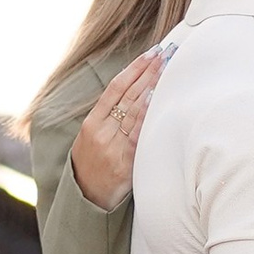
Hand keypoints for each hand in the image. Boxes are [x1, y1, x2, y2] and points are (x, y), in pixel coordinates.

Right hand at [70, 47, 167, 206]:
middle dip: (148, 72)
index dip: (134, 69)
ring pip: (134, 110)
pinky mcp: (125, 162)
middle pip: (128, 95)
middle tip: (166, 54)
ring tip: (167, 68)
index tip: (149, 54)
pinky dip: (147, 115)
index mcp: (92, 123)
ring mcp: (113, 146)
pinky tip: (156, 98)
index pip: (115, 88)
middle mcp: (101, 132)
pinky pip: (138, 134)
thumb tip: (136, 92)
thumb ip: (110, 118)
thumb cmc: (93, 165)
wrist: (87, 198)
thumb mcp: (92, 138)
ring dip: (152, 87)